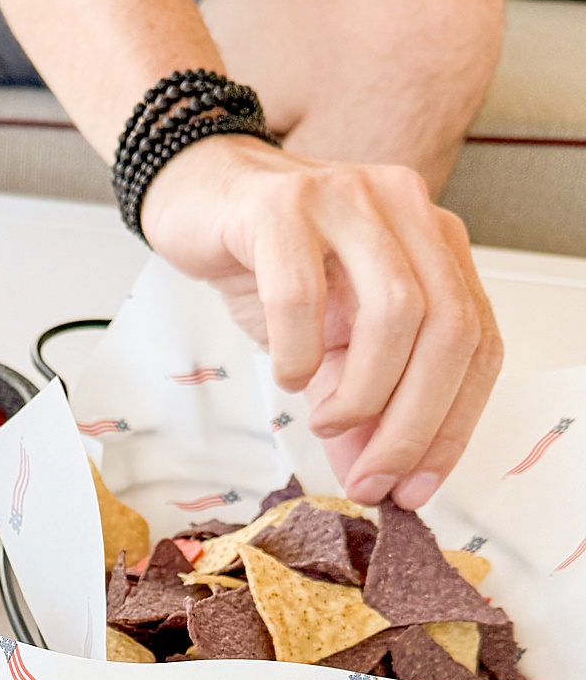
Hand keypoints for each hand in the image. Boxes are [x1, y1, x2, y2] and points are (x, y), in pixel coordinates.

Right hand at [141, 136, 502, 507]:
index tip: (414, 486)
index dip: (453, 426)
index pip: (478, 342)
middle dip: (412, 423)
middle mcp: (406, 211)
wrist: (200, 193)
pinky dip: (297, 352)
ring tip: (324, 420)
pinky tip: (286, 373)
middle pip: (448, 329)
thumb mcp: (328, 341)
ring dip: (362, 393)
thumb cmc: (269, 261)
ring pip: (394, 311)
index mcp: (434, 243)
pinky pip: (303, 295)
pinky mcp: (281, 206)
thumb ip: (359, 404)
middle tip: (371, 476)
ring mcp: (347, 200)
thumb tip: (373, 478)